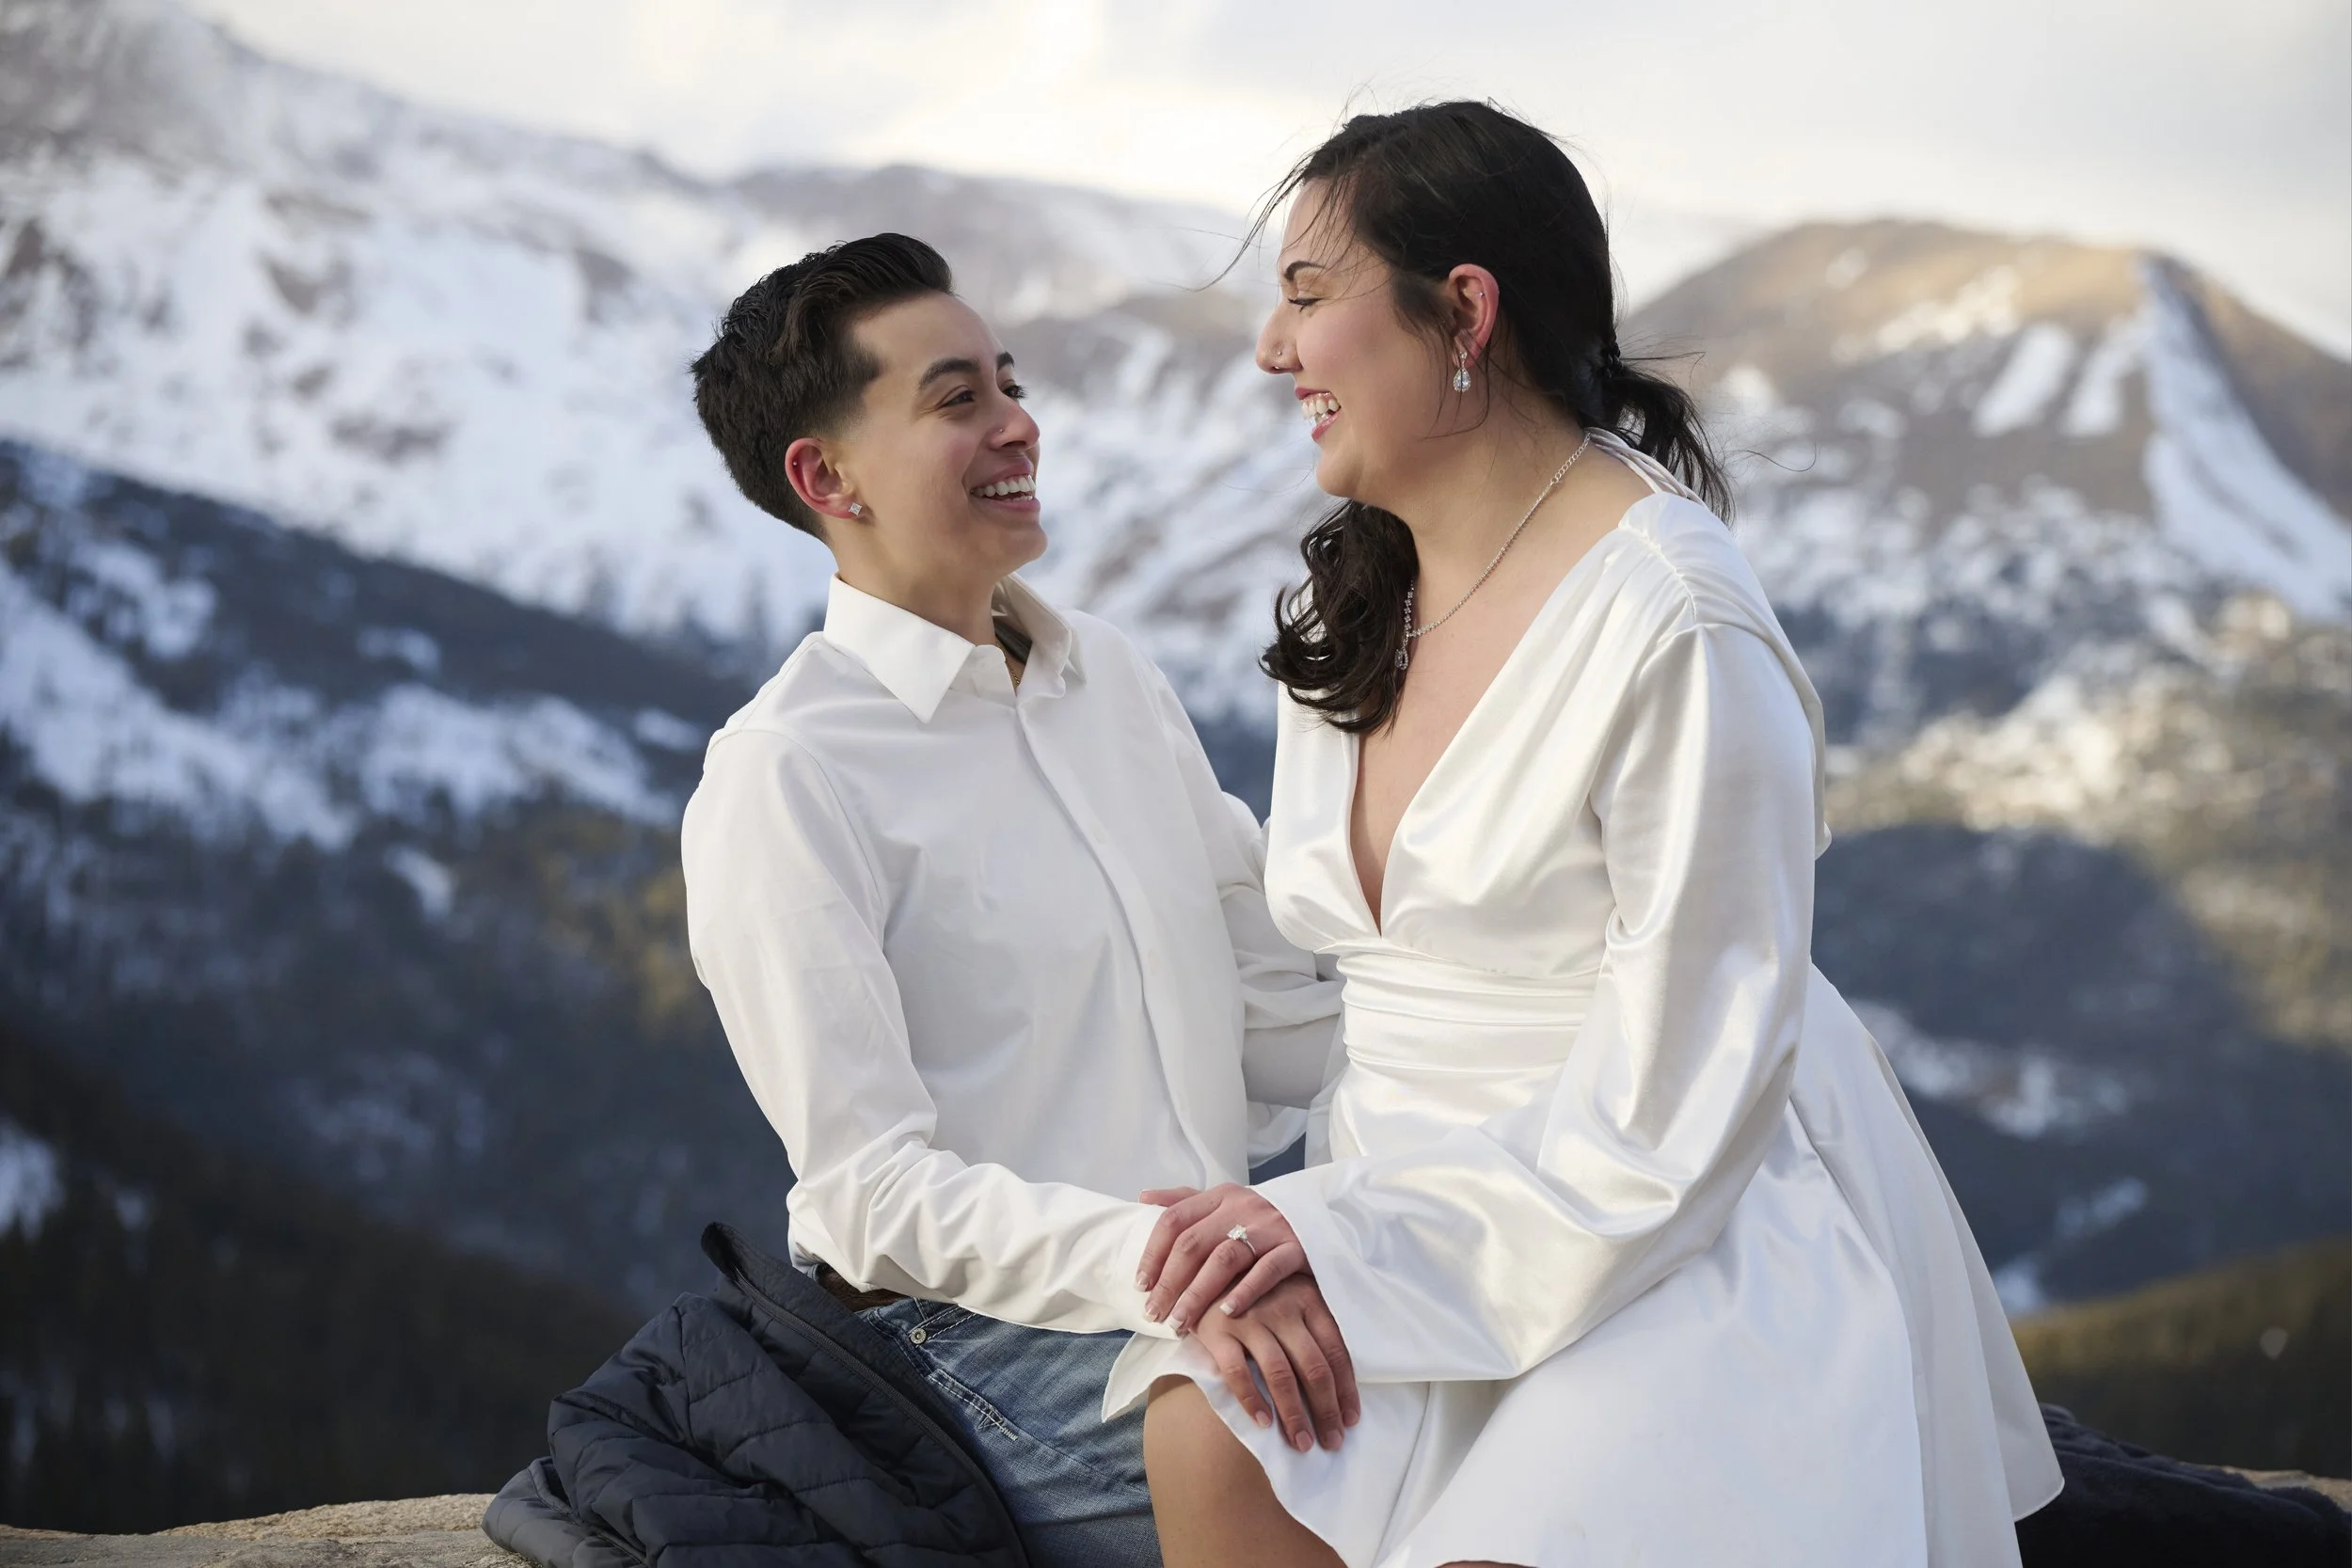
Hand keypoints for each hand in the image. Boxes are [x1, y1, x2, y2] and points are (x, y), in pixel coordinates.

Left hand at [1138, 1183, 1309, 1332]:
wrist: (1321, 1217)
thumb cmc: (1260, 1218)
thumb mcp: (1224, 1201)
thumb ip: (1186, 1200)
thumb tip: (1143, 1198)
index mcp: (1220, 1195)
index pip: (1175, 1220)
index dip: (1153, 1253)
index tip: (1140, 1285)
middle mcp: (1242, 1206)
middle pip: (1194, 1243)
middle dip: (1169, 1282)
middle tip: (1154, 1314)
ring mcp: (1270, 1226)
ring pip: (1225, 1259)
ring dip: (1198, 1294)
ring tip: (1181, 1323)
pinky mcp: (1297, 1247)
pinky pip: (1268, 1270)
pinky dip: (1246, 1291)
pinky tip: (1227, 1314)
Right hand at [1186, 1274, 1359, 1452]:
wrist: (1200, 1271)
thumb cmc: (1254, 1292)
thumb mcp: (1289, 1296)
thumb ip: (1310, 1328)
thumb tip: (1337, 1384)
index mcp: (1308, 1298)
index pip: (1335, 1351)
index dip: (1345, 1390)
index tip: (1350, 1420)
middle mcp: (1283, 1307)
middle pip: (1313, 1367)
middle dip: (1325, 1410)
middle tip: (1332, 1442)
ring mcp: (1250, 1318)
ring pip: (1280, 1374)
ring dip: (1294, 1414)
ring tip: (1302, 1443)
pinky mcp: (1219, 1331)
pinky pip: (1238, 1372)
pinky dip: (1253, 1401)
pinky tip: (1264, 1423)